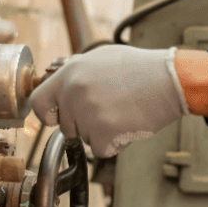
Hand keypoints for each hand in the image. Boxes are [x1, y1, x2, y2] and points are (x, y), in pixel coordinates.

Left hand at [29, 45, 189, 156]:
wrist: (169, 80)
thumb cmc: (140, 68)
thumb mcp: (102, 57)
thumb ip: (76, 70)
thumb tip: (58, 76)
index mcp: (70, 73)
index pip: (38, 103)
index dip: (49, 113)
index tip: (59, 116)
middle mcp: (73, 93)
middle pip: (65, 125)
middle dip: (83, 123)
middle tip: (108, 110)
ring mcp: (87, 114)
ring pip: (84, 138)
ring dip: (101, 132)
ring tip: (123, 112)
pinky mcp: (102, 134)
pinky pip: (101, 149)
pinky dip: (115, 143)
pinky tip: (129, 124)